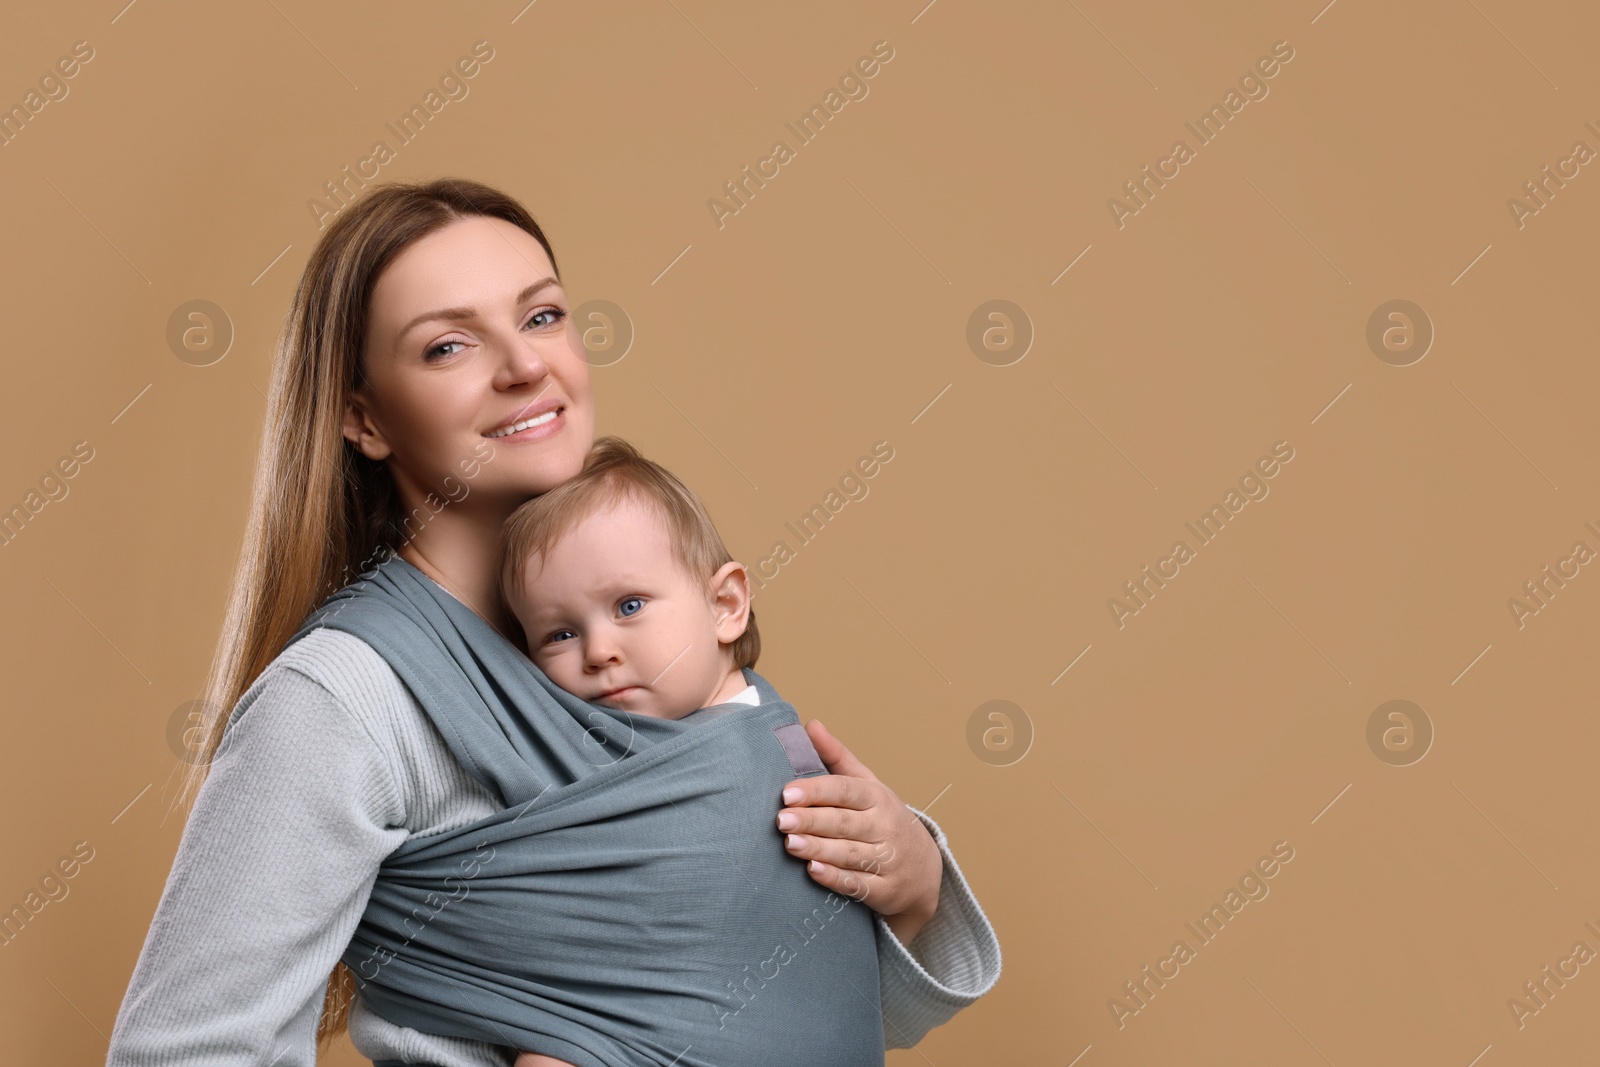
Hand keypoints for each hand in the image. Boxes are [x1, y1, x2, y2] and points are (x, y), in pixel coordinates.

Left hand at [775, 719, 942, 945]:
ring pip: (850, 853)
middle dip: (812, 820)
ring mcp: (887, 860)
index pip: (845, 790)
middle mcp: (885, 827)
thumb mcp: (867, 785)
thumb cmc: (883, 819)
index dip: (816, 790)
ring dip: (819, 849)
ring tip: (790, 844)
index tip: (787, 792)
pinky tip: (813, 871)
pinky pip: (859, 884)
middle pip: (845, 822)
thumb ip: (837, 758)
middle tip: (782, 820)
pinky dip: (836, 879)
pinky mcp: (885, 890)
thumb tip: (810, 725)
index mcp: (877, 797)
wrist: (923, 869)